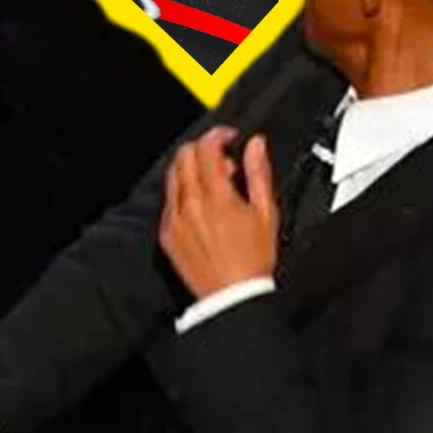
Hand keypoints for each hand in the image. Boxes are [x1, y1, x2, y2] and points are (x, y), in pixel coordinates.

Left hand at [158, 126, 278, 298]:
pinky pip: (168, 201)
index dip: (218, 135)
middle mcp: (191, 205)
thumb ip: (258, 173)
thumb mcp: (266, 213)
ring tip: (213, 184)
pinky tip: (200, 207)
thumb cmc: (252, 261)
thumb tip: (255, 145)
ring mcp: (175, 219)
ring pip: (173, 176)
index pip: (207, 148)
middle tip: (223, 162)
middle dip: (203, 149)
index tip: (229, 138)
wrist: (231, 297)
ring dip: (191, 169)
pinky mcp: (166, 234)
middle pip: (184, 156)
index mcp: (217, 198)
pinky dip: (182, 193)